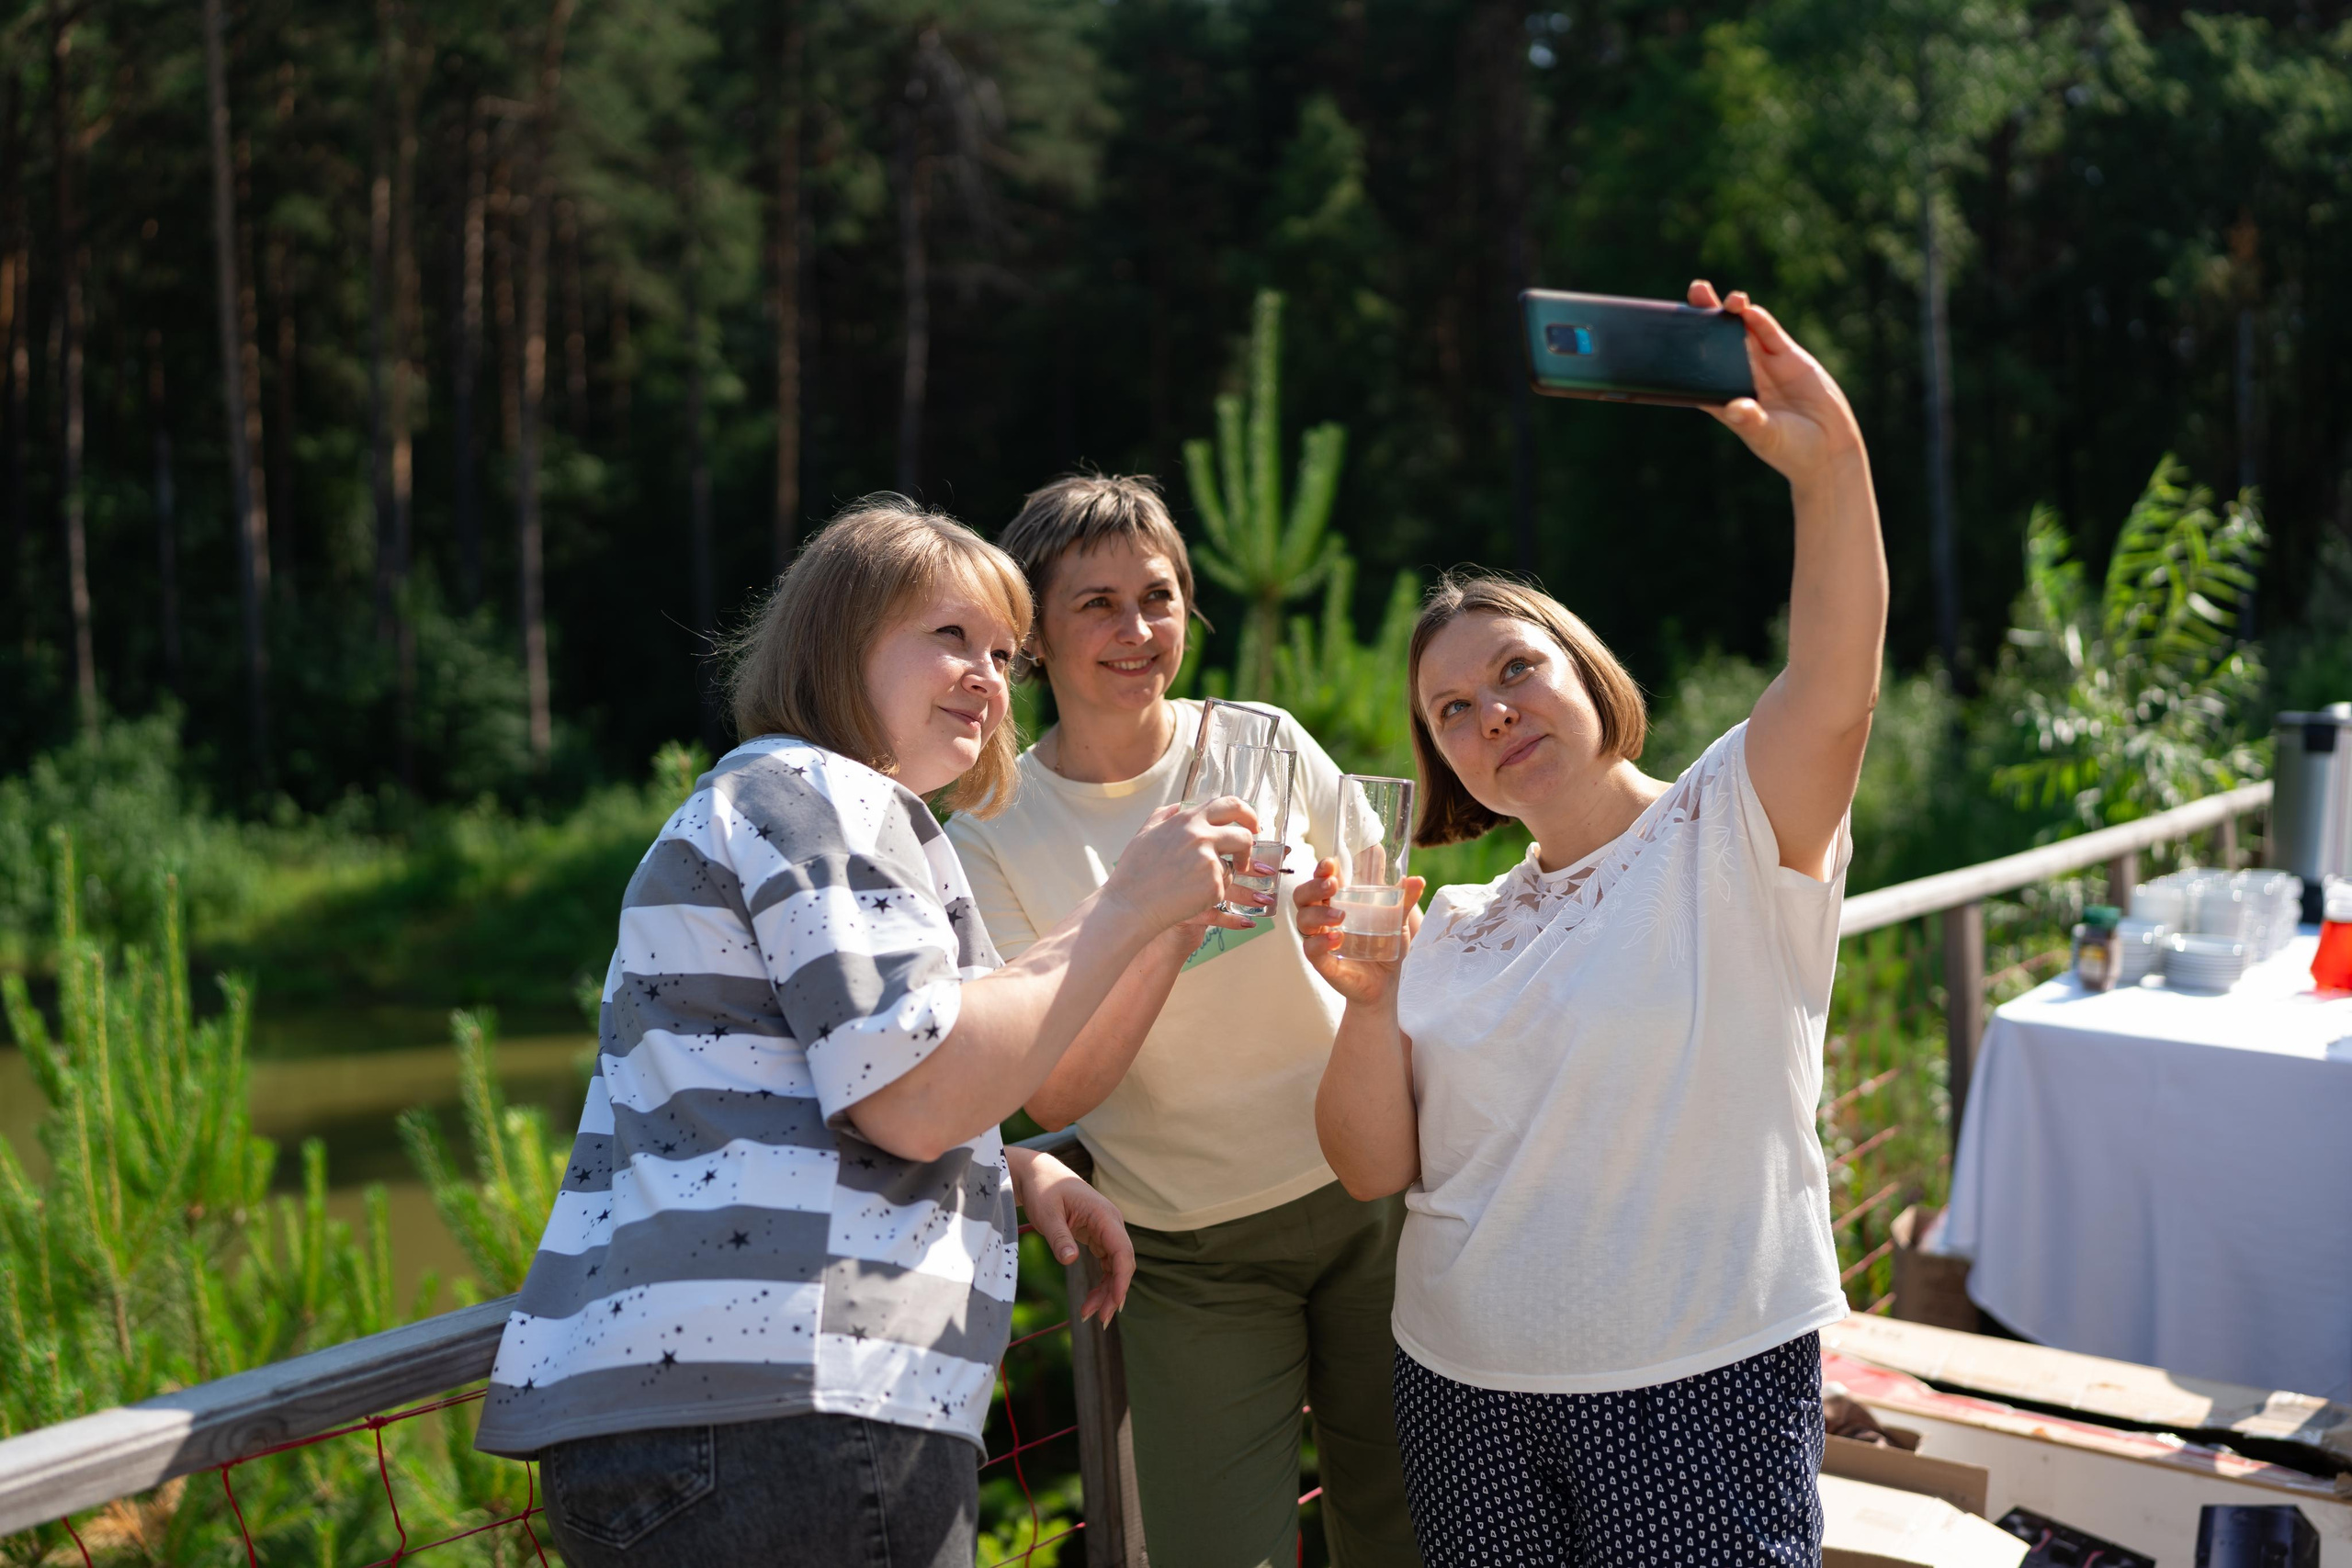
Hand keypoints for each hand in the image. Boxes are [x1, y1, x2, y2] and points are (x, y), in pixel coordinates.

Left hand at [1007, 1146, 1133, 1324]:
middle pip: (1123, 1263)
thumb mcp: (1047, 1213)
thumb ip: (1059, 1237)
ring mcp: (1107, 1230)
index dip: (1122, 1280)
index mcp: (1105, 1215)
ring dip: (1107, 1291)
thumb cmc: (1043, 1189)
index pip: (1123, 1252)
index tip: (1114, 1304)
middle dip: (1114, 1293)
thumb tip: (1070, 1260)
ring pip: (1116, 1267)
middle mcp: (1112, 1223)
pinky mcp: (1099, 1236)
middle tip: (1099, 1320)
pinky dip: (1102, 1283)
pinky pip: (1107, 1264)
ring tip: (1089, 1315)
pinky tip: (1092, 1301)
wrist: (1038, 1174)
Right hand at [1102, 799, 1266, 934]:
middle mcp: (1201, 836)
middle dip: (1248, 848)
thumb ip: (1164, 815)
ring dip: (1221, 875)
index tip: (1253, 826)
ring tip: (1194, 885)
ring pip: (1233, 866)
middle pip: (1244, 836)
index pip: (1230, 805)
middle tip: (1243, 860)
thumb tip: (1179, 807)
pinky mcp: (1214, 886)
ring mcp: (1209, 861)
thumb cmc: (1134, 872)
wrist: (1129, 906)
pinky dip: (1212, 893)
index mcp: (1187, 820)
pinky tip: (1189, 897)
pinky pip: (1224, 887)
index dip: (1248, 814)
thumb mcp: (1145, 834)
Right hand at [1294, 859, 1425, 1005]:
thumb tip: (1417, 880)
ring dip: (1318, 914)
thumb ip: (1404, 900)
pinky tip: (1337, 939)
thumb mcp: (1397, 920)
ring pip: (1303, 920)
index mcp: (1337, 901)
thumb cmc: (1384, 945)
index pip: (1320, 879)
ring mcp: (1321, 939)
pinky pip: (1311, 949)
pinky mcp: (1323, 962)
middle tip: (1332, 885)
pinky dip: (1321, 942)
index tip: (1330, 863)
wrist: (1386, 983)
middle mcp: (1323, 918)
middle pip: (1303, 896)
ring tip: (1340, 917)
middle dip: (1314, 887)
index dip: (1321, 869)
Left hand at [1688, 280, 1865, 492]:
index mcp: (1726, 399)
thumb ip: (1751, 422)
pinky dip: (1761, 322)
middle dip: (1706, 317)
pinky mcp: (1789, 358)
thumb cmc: (1791, 449)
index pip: (1699, 372)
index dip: (1685, 352)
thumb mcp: (1767, 437)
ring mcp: (1765, 366)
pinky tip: (1749, 310)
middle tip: (1695, 290)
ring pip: (1743, 332)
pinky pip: (1771, 335)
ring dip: (1733, 312)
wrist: (1829, 449)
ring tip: (1725, 297)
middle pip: (1717, 343)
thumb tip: (1736, 409)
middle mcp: (1742, 378)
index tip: (1669, 332)